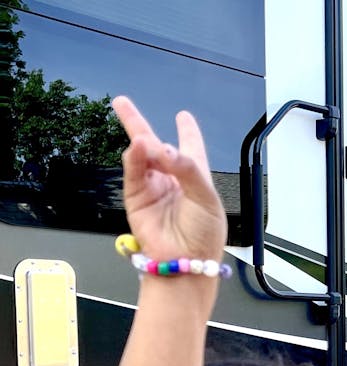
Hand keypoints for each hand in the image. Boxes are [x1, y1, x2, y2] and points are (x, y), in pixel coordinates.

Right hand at [112, 96, 226, 263]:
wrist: (186, 262)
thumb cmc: (204, 234)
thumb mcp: (206, 197)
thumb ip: (187, 169)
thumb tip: (165, 149)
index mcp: (195, 177)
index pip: (190, 148)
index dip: (187, 131)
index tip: (183, 116)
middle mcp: (172, 180)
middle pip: (154, 146)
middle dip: (137, 123)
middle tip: (121, 102)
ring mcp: (152, 188)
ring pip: (141, 157)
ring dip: (141, 144)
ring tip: (144, 139)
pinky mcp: (136, 198)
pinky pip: (133, 174)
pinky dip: (134, 159)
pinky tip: (138, 148)